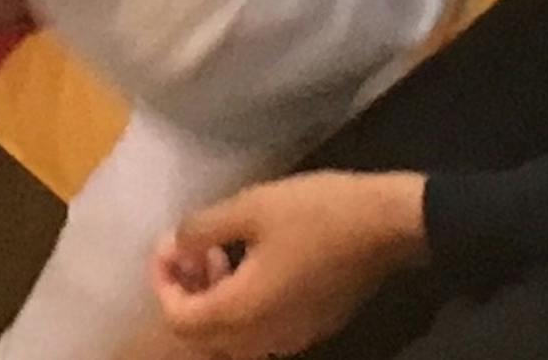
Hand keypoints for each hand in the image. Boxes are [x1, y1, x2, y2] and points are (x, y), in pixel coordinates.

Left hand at [153, 172, 426, 357]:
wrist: (384, 226)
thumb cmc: (313, 212)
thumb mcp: (249, 207)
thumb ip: (201, 230)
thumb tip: (173, 244)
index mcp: (242, 313)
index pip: (179, 319)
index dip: (163, 281)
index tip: (168, 242)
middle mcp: (262, 339)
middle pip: (202, 334)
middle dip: (186, 291)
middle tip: (191, 247)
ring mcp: (289, 339)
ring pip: (231, 335)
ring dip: (213, 297)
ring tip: (220, 250)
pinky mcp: (310, 329)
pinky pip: (259, 330)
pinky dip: (241, 303)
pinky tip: (253, 262)